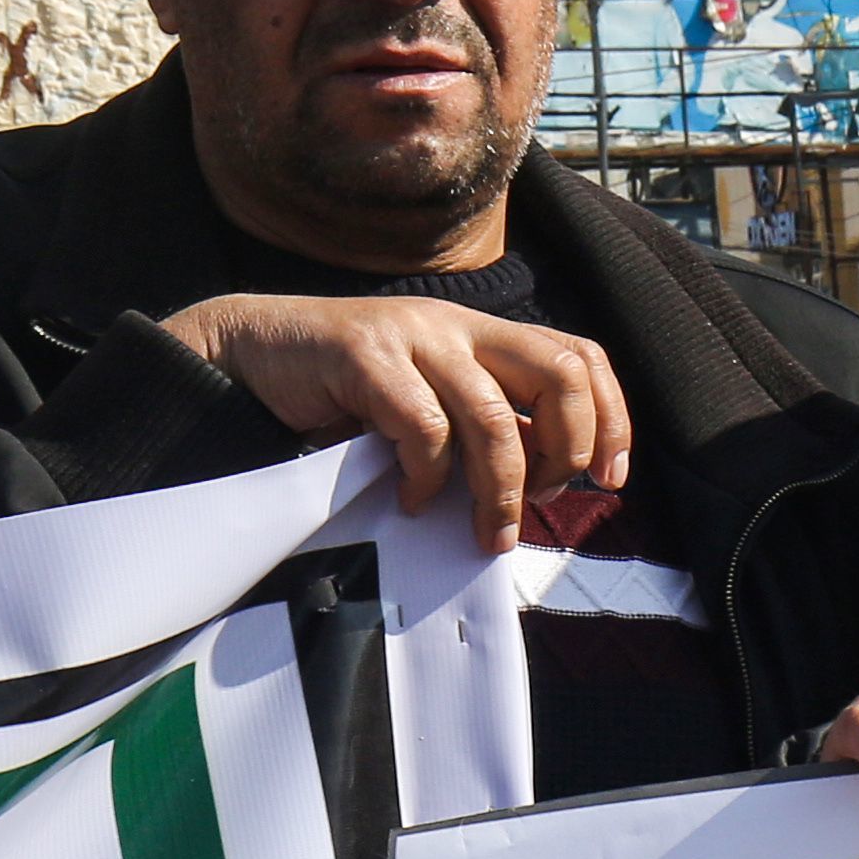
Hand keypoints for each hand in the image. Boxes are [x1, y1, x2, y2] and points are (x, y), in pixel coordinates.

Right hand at [157, 290, 629, 553]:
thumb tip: (539, 490)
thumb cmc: (344, 393)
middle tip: (541, 500)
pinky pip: (424, 428)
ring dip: (501, 489)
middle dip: (569, 447)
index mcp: (486, 336)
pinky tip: (413, 501)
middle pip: (562, 372)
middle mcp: (459, 327)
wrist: (246, 354)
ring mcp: (413, 336)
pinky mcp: (365, 356)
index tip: (608, 479)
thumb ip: (482, 428)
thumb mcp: (431, 403)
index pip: (582, 358)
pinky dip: (428, 478)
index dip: (612, 418)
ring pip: (495, 416)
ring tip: (487, 532)